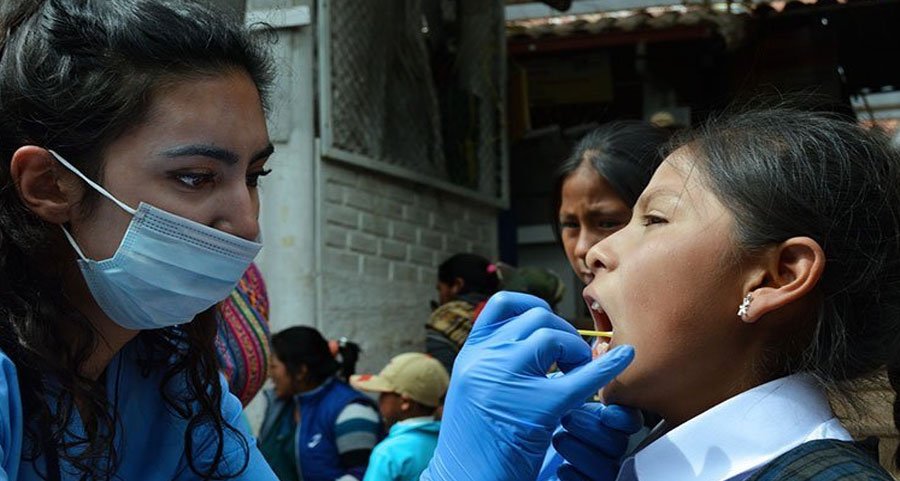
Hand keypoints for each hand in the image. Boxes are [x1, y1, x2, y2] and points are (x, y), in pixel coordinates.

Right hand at [421, 292, 634, 480]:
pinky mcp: (536, 407)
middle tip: (571, 359)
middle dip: (563, 333)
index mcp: (469, 354)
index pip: (502, 305)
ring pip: (554, 338)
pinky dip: (606, 367)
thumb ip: (495, 362)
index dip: (532, 306)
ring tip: (578, 373)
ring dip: (576, 351)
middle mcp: (484, 360)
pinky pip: (580, 378)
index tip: (549, 322)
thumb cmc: (474, 442)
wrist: (465, 480)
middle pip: (536, 319)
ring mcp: (507, 380)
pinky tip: (623, 361)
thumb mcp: (473, 389)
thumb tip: (535, 341)